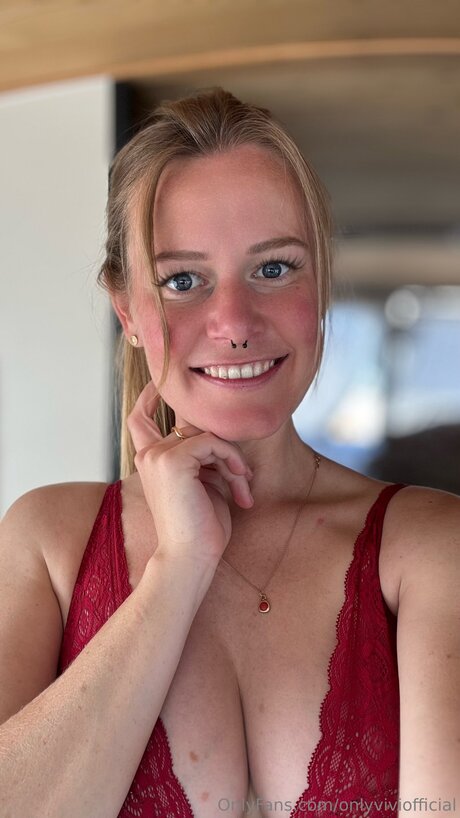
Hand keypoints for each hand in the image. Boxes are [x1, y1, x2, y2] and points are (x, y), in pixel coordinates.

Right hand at [127, 382, 253, 565]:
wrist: (190, 557)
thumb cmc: (201, 528)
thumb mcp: (204, 483)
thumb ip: (203, 456)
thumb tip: (220, 434)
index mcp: (150, 460)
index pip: (141, 418)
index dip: (151, 397)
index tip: (161, 382)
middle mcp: (149, 454)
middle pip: (195, 427)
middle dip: (225, 450)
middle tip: (243, 479)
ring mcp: (158, 455)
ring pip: (209, 436)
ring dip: (233, 462)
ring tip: (243, 490)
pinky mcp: (172, 459)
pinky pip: (213, 442)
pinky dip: (232, 461)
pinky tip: (241, 484)